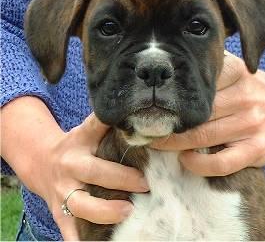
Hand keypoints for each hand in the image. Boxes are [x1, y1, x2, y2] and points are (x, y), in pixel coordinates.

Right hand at [45, 114, 148, 239]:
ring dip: (105, 211)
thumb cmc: (74, 146)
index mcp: (79, 144)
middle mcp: (70, 168)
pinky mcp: (59, 213)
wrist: (42, 164)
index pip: (96, 131)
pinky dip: (82, 240)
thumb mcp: (86, 130)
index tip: (137, 139)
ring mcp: (63, 193)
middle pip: (93, 172)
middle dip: (121, 178)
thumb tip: (132, 113)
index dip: (113, 131)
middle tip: (146, 184)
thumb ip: (104, 122)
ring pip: (81, 205)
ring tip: (129, 212)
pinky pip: (70, 231)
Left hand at [152, 52, 264, 175]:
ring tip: (155, 142)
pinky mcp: (257, 150)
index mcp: (238, 73)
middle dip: (166, 122)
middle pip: (196, 112)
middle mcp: (245, 98)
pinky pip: (223, 162)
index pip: (198, 81)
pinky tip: (186, 160)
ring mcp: (251, 125)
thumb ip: (209, 71)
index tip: (150, 100)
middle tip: (143, 126)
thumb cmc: (251, 90)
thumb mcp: (235, 71)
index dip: (171, 93)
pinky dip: (200, 164)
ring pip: (203, 136)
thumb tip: (166, 77)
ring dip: (174, 143)